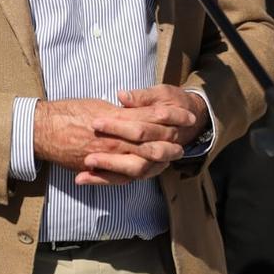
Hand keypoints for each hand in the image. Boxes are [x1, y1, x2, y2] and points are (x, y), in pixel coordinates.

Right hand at [34, 99, 185, 184]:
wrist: (43, 128)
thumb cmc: (68, 112)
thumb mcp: (98, 105)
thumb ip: (119, 111)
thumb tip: (132, 109)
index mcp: (117, 118)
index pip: (151, 117)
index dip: (171, 116)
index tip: (187, 114)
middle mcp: (115, 138)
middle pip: (152, 142)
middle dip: (170, 143)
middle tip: (184, 143)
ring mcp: (107, 155)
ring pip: (141, 161)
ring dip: (158, 161)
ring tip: (171, 159)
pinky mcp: (98, 168)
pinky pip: (119, 177)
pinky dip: (139, 174)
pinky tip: (146, 173)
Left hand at [76, 86, 206, 185]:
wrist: (192, 119)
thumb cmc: (172, 102)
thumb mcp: (162, 94)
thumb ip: (143, 97)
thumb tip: (123, 96)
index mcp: (168, 128)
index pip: (141, 129)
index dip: (118, 126)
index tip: (95, 121)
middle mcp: (164, 149)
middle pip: (137, 154)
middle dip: (111, 152)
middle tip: (86, 151)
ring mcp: (155, 162)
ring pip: (133, 170)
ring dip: (108, 168)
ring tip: (84, 165)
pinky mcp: (144, 169)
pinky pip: (124, 179)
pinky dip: (104, 180)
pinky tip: (81, 179)